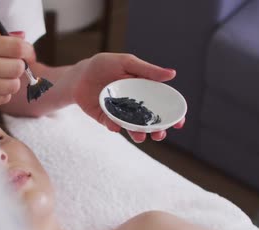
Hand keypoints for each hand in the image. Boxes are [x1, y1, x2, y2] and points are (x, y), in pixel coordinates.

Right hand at [0, 29, 35, 107]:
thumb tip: (21, 37)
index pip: (15, 48)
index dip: (27, 51)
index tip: (27, 54)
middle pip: (17, 68)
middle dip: (17, 66)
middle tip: (9, 64)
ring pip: (12, 86)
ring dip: (10, 81)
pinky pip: (1, 99)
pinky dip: (1, 93)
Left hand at [70, 53, 184, 142]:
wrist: (79, 74)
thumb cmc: (105, 65)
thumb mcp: (127, 63)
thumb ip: (147, 70)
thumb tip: (172, 74)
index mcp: (143, 90)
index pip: (161, 104)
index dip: (172, 115)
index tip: (179, 123)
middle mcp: (133, 105)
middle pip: (149, 121)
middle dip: (156, 130)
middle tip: (160, 135)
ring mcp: (119, 113)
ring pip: (132, 127)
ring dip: (138, 134)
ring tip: (140, 136)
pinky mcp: (105, 118)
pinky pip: (112, 125)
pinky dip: (114, 127)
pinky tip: (116, 127)